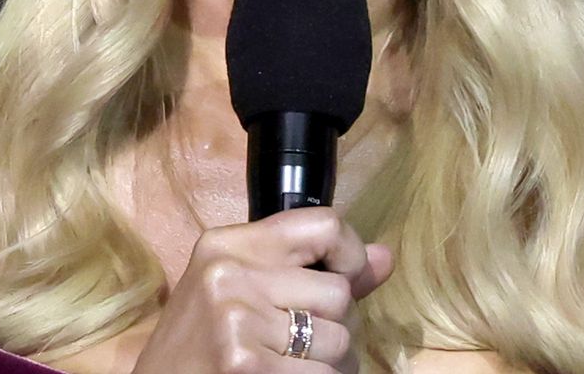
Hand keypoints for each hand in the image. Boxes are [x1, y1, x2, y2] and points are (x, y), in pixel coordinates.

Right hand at [130, 206, 395, 373]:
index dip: (351, 256)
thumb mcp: (239, 293)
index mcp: (227, 245)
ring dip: (330, 364)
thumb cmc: (199, 347)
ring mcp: (237, 321)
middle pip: (338, 292)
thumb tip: (384, 258)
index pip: (324, 224)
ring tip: (293, 367)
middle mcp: (230, 274)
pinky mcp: (246, 365)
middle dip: (336, 326)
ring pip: (339, 340)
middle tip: (301, 345)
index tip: (345, 280)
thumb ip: (311, 273)